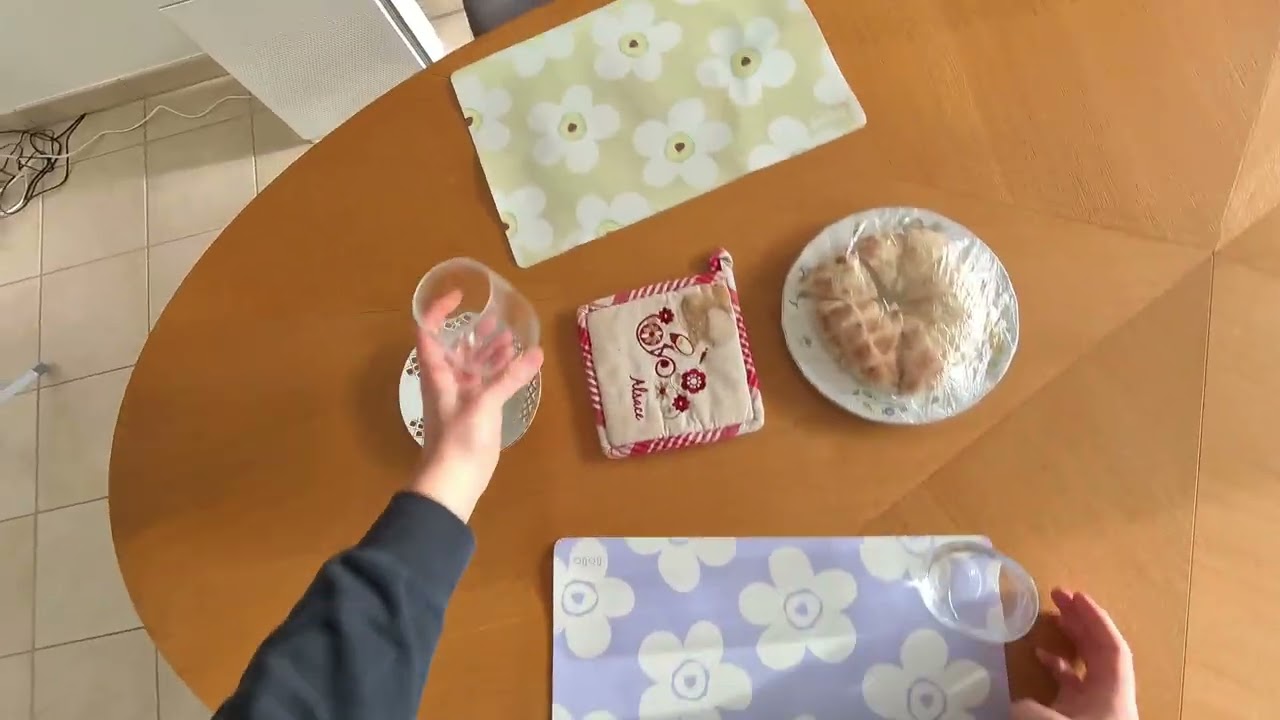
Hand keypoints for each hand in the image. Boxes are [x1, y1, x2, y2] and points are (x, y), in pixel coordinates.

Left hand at [409, 290, 542, 521]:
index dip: (438, 310)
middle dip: (474, 331)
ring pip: (473, 366)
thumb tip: (536, 353)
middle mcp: (446, 380)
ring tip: (512, 338)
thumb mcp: (484, 404)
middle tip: (497, 318)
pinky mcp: (475, 412)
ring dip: (489, 351)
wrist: (453, 480)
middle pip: (456, 347)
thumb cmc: (458, 438)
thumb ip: (509, 377)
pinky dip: (500, 372)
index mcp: (437, 372)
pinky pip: (486, 384)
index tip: (460, 297)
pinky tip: (519, 366)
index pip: (429, 332)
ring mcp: (460, 397)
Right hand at [1013, 588, 1138, 719]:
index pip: (1112, 646)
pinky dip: (1056, 665)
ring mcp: (1094, 704)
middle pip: (1099, 648)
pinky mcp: (1079, 715)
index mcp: (1114, 691)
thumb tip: (1020, 702)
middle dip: (1080, 618)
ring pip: (1086, 663)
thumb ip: (1031, 704)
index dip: (1096, 619)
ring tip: (1052, 615)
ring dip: (1070, 637)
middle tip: (1059, 595)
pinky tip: (1039, 653)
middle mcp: (1108, 694)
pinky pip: (1071, 682)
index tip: (1077, 595)